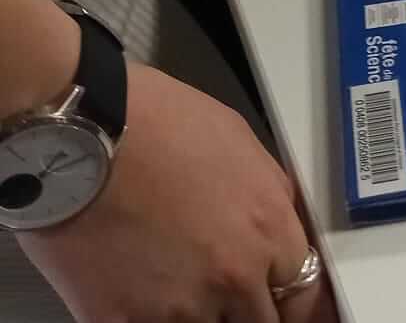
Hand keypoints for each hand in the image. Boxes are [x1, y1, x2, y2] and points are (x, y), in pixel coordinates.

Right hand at [20, 64, 340, 322]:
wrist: (84, 131)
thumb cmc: (160, 121)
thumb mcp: (239, 143)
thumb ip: (267, 196)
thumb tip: (275, 225)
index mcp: (268, 229)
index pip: (302, 291)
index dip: (287, 294)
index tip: (275, 297)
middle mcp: (233, 278)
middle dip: (245, 309)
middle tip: (222, 290)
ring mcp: (178, 308)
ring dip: (198, 317)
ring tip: (174, 284)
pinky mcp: (122, 322)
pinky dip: (150, 319)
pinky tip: (139, 294)